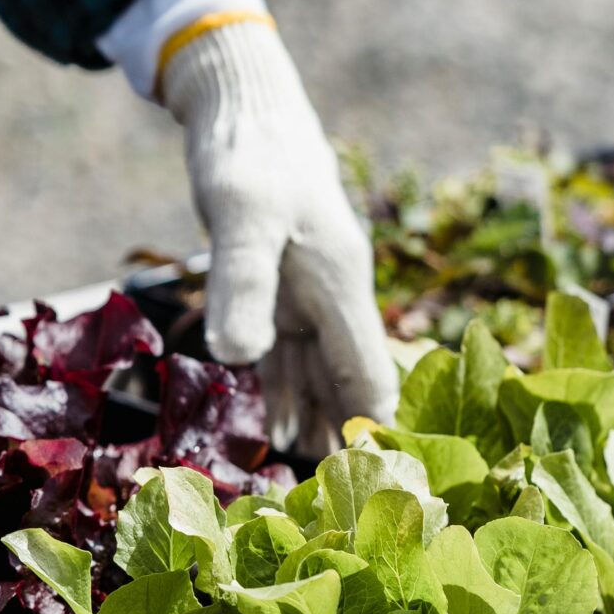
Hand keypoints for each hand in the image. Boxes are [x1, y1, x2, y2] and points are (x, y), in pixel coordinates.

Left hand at [161, 19, 396, 448]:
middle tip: (339, 511)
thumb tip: (241, 358)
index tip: (371, 490)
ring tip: (311, 484)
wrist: (241, 102)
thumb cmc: (246, 154)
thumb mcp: (239, 217)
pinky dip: (286, 390)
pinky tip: (278, 427)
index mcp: (341, 285)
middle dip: (347, 441)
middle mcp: (333, 293)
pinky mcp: (278, 281)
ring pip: (321, 372)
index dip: (375, 433)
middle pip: (351, 383)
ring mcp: (307, 288)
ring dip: (316, 422)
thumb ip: (241, 285)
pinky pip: (290, 350)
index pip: (371, 377)